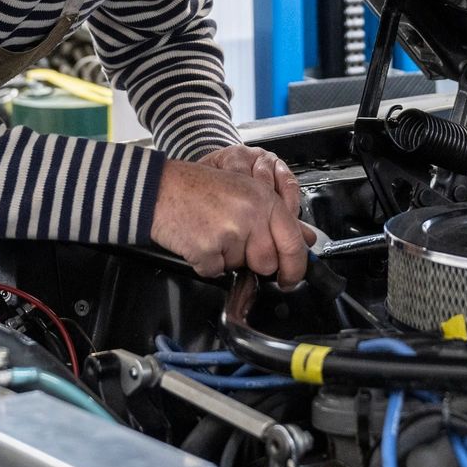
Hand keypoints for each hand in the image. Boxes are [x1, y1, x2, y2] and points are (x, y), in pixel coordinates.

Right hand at [148, 158, 312, 286]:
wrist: (159, 188)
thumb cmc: (199, 188)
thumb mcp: (246, 192)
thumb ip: (279, 218)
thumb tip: (307, 239)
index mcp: (264, 199)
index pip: (293, 243)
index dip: (295, 268)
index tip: (290, 278)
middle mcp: (251, 214)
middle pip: (266, 263)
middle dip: (251, 260)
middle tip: (231, 237)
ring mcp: (229, 232)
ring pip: (240, 268)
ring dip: (226, 259)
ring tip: (212, 232)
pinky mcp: (207, 249)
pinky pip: (214, 271)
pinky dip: (205, 262)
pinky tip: (198, 239)